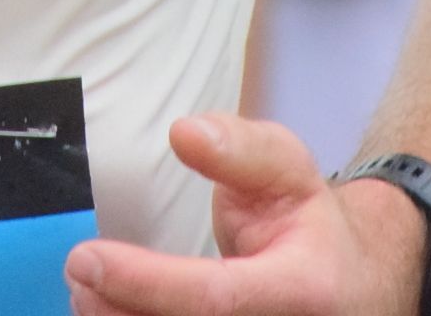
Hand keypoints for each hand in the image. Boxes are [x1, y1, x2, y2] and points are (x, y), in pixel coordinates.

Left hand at [64, 114, 427, 314]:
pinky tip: (112, 309)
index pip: (213, 298)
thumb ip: (241, 149)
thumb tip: (185, 133)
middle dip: (119, 310)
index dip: (144, 283)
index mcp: (303, 288)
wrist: (353, 286)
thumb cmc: (309, 225)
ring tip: (87, 293)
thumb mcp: (290, 171)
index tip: (86, 258)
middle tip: (78, 273)